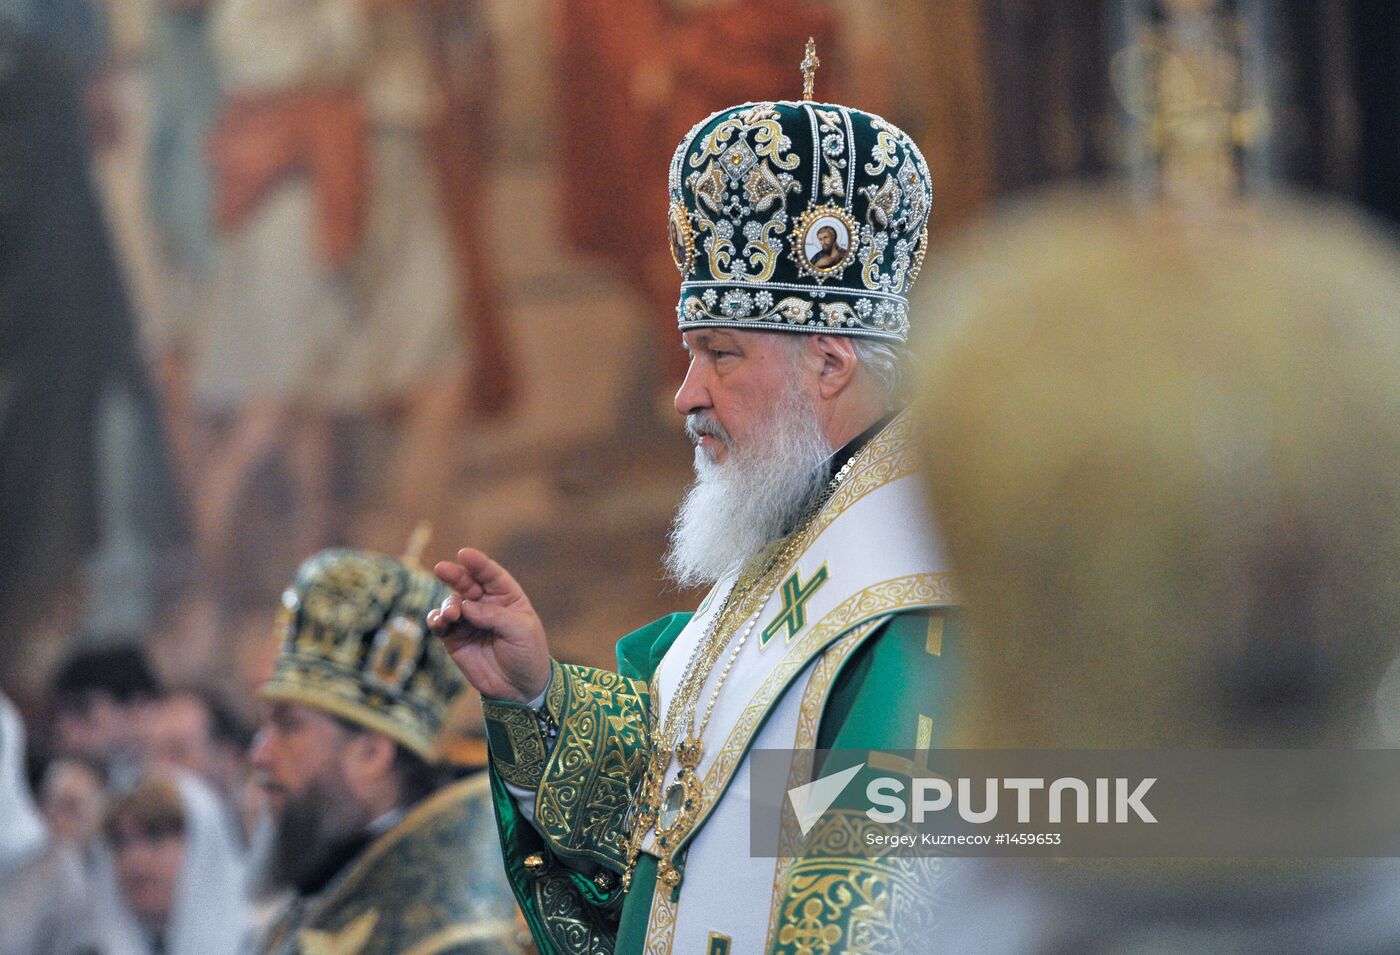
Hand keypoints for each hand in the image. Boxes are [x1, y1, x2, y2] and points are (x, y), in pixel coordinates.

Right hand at [428, 548, 550, 702]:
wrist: (520, 688)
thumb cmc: (528, 653)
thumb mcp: (521, 631)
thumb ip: (494, 616)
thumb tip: (465, 606)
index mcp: (507, 597)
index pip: (491, 574)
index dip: (478, 563)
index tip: (464, 554)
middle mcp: (485, 605)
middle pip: (467, 583)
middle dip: (455, 575)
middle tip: (442, 569)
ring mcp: (468, 621)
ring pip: (451, 603)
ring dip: (448, 605)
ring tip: (452, 615)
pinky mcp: (455, 639)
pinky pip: (440, 625)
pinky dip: (436, 620)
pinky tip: (439, 621)